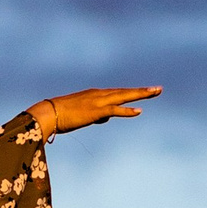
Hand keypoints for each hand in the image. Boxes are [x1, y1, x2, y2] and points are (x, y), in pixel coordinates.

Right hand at [33, 85, 160, 138]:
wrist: (48, 113)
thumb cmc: (59, 116)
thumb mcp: (80, 114)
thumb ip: (95, 115)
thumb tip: (103, 118)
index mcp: (94, 95)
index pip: (117, 94)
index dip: (131, 93)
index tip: (144, 92)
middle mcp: (98, 95)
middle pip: (125, 91)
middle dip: (142, 91)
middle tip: (158, 89)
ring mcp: (98, 101)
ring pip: (124, 96)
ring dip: (140, 94)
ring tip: (155, 92)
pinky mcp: (95, 111)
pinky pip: (115, 109)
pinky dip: (127, 110)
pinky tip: (139, 111)